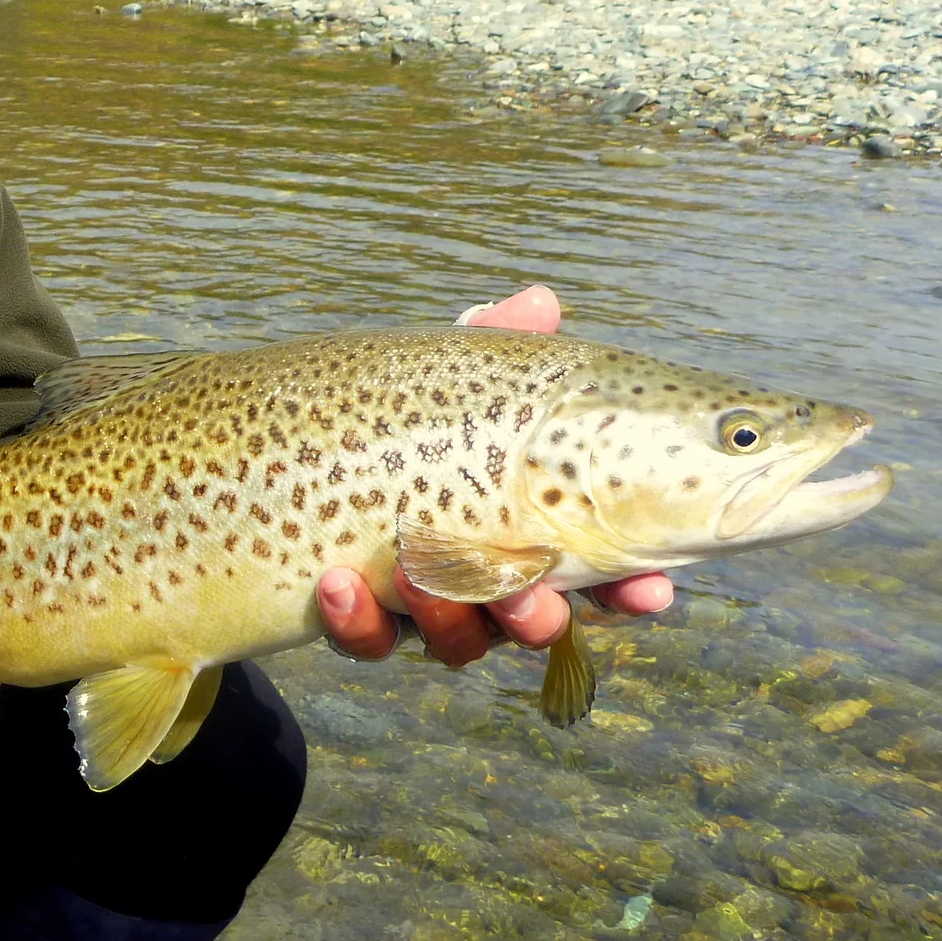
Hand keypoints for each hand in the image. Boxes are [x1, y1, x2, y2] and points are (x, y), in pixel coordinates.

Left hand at [318, 284, 673, 665]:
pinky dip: (357, 620)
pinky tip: (337, 583)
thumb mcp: (451, 376)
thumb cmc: (408, 410)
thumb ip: (493, 346)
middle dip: (537, 618)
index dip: (633, 586)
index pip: (604, 568)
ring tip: (417, 574)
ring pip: (456, 640)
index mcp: (537, 526)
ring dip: (445, 615)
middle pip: (533, 620)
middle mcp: (492, 575)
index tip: (650, 588)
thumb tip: (539, 300)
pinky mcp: (363, 620)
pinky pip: (367, 640)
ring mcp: (428, 603)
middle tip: (530, 600)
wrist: (291, 451)